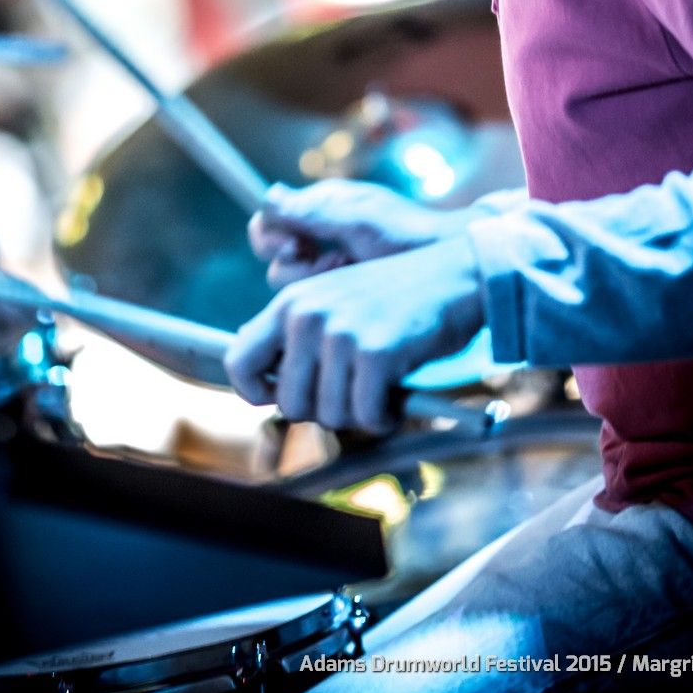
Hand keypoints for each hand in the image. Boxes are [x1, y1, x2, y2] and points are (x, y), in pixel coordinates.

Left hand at [225, 237, 483, 433]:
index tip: (281, 398)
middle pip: (289, 403)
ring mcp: (341, 333)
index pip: (238, 360)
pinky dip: (383, 417)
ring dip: (358, 415)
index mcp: (291, 303)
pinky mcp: (375, 353)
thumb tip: (266, 381)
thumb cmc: (397, 297)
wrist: (455, 275)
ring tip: (378, 389)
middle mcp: (307, 316)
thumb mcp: (335, 300)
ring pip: (329, 416)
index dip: (255, 392)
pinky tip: (395, 398)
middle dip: (323, 410)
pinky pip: (365, 415)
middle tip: (352, 393)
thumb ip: (298, 334)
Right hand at [248, 179, 466, 287]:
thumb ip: (312, 211)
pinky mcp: (341, 289)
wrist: (449, 260)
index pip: (269, 221)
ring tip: (349, 270)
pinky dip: (328, 293)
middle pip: (276, 257)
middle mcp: (319, 233)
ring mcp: (330, 263)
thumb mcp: (358, 220)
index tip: (294, 248)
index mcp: (320, 207)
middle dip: (298, 265)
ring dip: (317, 279)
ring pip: (293, 282)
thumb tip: (269, 196)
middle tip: (331, 262)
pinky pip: (314, 298)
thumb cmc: (408, 233)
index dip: (271, 237)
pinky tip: (353, 286)